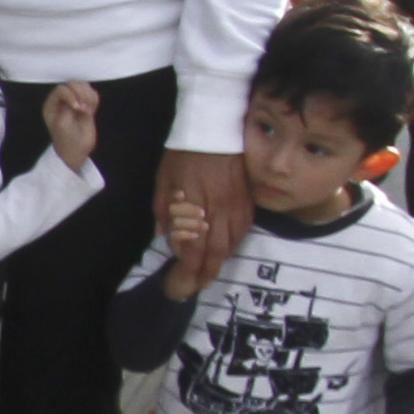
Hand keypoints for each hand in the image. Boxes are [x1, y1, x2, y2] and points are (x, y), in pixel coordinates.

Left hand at [41, 79, 99, 168]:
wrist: (77, 151)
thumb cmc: (66, 140)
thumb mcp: (62, 125)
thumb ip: (66, 109)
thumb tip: (74, 98)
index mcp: (52, 104)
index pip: (61, 89)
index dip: (71, 95)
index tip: (77, 108)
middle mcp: (62, 101)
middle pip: (73, 84)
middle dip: (82, 94)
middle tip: (85, 109)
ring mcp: (75, 101)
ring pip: (84, 86)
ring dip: (89, 96)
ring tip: (89, 110)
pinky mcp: (86, 105)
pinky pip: (92, 94)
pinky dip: (94, 99)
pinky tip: (92, 110)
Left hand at [160, 148, 257, 287]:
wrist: (215, 127)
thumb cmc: (184, 153)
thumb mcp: (164, 180)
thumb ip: (164, 211)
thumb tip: (167, 238)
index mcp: (196, 206)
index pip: (195, 248)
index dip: (190, 270)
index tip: (182, 285)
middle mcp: (221, 210)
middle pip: (217, 251)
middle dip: (207, 273)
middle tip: (198, 286)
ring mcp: (238, 205)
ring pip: (233, 243)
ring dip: (221, 261)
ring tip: (210, 272)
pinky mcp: (249, 199)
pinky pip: (244, 229)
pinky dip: (234, 244)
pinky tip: (226, 249)